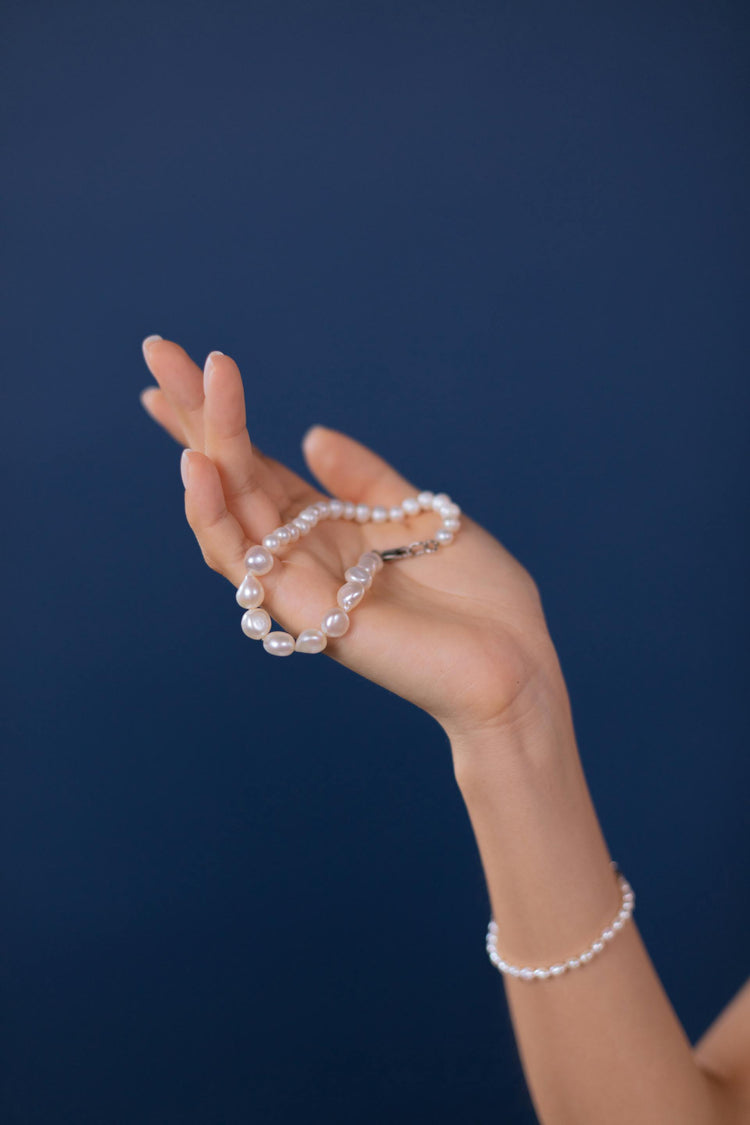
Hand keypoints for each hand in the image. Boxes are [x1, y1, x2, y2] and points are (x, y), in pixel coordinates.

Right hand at [139, 337, 570, 750]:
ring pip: (228, 508)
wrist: (515, 665)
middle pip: (233, 475)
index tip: (186, 367)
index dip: (222, 418)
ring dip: (203, 445)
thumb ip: (366, 480)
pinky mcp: (303, 610)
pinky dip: (214, 514)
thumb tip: (312, 434)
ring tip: (180, 385)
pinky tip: (200, 464)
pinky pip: (243, 561)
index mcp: (331, 529)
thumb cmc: (479, 599)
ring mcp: (298, 582)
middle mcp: (303, 553)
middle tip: (158, 349)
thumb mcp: (422, 515)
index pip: (259, 466)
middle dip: (194, 414)